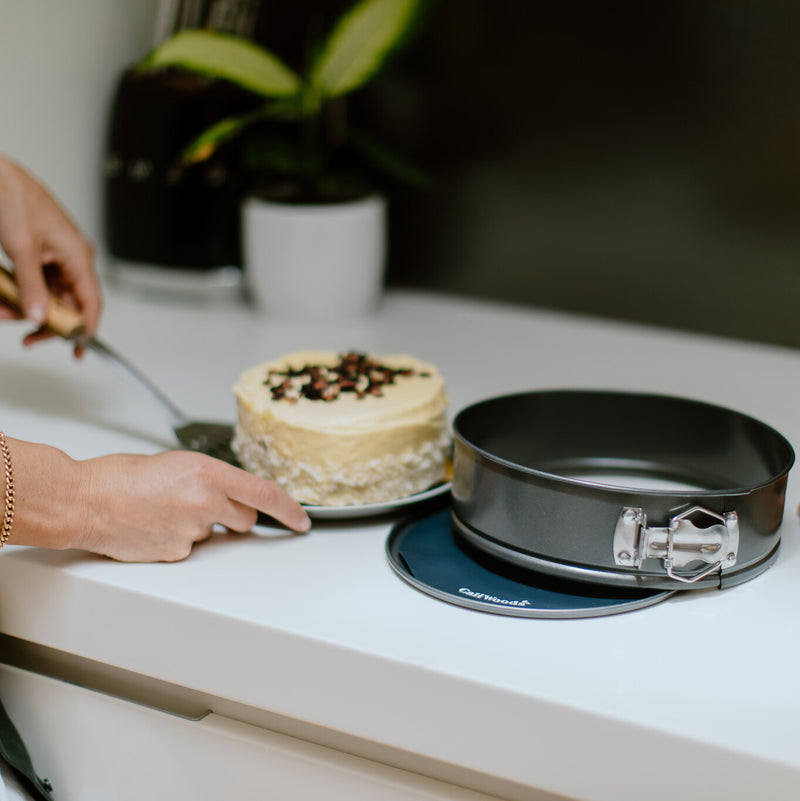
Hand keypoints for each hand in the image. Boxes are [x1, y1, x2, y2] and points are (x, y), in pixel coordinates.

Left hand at [0, 156, 101, 353]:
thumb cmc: (13, 196)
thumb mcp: (21, 248)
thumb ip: (31, 287)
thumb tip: (40, 316)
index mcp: (78, 255)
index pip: (90, 302)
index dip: (86, 329)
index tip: (78, 349)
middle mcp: (70, 257)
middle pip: (68, 303)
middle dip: (46, 321)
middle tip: (29, 338)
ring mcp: (53, 256)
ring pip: (47, 295)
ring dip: (25, 307)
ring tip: (3, 310)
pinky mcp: (36, 253)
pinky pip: (33, 282)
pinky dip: (18, 293)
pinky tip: (3, 296)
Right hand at [9, 439, 310, 561]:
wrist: (84, 500)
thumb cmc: (120, 476)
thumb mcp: (176, 464)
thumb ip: (209, 480)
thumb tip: (225, 494)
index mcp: (209, 473)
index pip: (265, 495)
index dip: (290, 510)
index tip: (301, 521)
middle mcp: (206, 501)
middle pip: (244, 519)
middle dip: (233, 517)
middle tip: (200, 506)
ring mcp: (192, 530)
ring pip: (214, 535)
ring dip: (201, 527)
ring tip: (164, 513)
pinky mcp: (176, 553)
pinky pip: (190, 549)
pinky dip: (178, 541)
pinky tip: (154, 528)